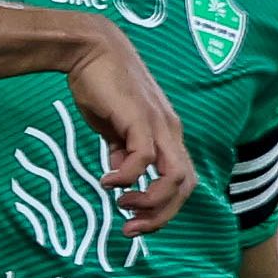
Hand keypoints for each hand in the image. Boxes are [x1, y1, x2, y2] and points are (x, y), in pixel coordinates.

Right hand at [60, 22, 190, 234]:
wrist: (91, 48)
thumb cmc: (102, 85)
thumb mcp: (115, 126)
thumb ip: (122, 150)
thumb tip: (121, 175)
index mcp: (167, 134)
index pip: (182, 181)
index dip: (164, 208)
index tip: (135, 221)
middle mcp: (170, 131)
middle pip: (186, 185)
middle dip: (162, 215)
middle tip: (132, 229)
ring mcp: (158, 124)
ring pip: (175, 176)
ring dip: (150, 202)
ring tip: (123, 207)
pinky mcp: (139, 118)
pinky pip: (144, 158)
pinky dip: (129, 177)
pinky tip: (107, 182)